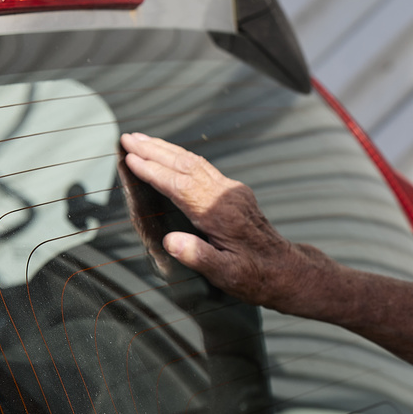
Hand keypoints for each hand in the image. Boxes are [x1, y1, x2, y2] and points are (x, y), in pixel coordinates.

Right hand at [119, 132, 304, 306]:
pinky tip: (169, 155)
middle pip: (186, 166)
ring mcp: (232, 192)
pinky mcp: (234, 193)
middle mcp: (226, 196)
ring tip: (141, 139)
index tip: (130, 158)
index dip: (154, 172)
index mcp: (220, 214)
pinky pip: (203, 168)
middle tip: (127, 138)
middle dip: (154, 151)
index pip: (180, 186)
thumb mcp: (226, 274)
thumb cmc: (254, 276)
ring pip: (195, 163)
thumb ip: (199, 257)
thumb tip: (171, 241)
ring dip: (166, 150)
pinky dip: (181, 158)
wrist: (285, 269)